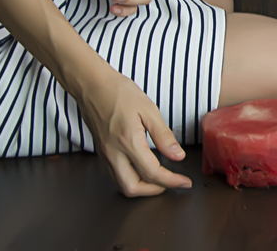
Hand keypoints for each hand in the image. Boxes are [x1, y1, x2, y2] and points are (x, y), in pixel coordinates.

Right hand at [81, 71, 191, 196]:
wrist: (92, 85)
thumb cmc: (119, 92)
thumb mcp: (149, 110)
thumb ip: (163, 136)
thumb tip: (177, 155)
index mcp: (128, 142)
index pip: (152, 173)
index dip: (171, 181)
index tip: (184, 182)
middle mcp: (114, 153)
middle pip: (133, 188)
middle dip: (154, 191)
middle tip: (172, 182)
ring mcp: (105, 155)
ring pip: (122, 185)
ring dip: (142, 187)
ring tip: (160, 179)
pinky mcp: (102, 153)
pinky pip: (116, 175)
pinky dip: (131, 179)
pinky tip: (143, 169)